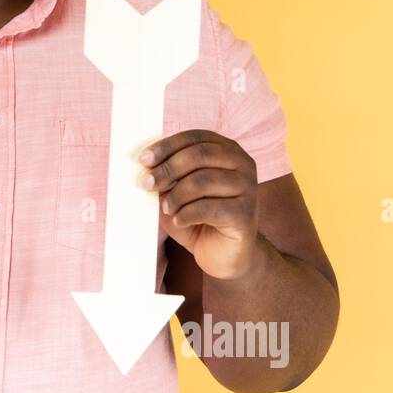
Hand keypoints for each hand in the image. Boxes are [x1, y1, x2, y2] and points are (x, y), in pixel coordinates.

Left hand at [139, 128, 261, 280]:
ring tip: (168, 208)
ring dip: (176, 195)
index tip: (144, 159)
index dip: (167, 146)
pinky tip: (179, 221)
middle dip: (168, 168)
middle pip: (199, 154)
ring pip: (202, 180)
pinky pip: (208, 208)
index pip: (195, 137)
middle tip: (148, 184)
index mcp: (227, 151)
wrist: (222, 254)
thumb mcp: (178, 191)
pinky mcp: (245, 214)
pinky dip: (186, 214)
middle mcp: (242, 165)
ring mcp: (248, 189)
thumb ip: (167, 176)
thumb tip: (146, 166)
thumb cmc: (198, 218)